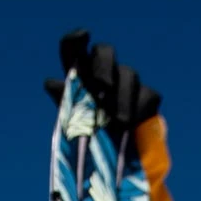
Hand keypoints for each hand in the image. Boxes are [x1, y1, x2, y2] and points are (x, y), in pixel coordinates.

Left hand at [43, 29, 161, 136]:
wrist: (118, 165)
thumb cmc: (90, 139)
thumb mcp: (73, 121)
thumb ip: (65, 100)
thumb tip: (51, 83)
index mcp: (80, 76)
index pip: (74, 50)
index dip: (76, 40)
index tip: (83, 36)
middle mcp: (104, 73)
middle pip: (104, 52)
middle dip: (104, 65)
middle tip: (102, 86)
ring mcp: (128, 83)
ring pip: (129, 74)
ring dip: (122, 97)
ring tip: (118, 121)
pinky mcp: (148, 98)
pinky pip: (147, 95)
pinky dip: (140, 109)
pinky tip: (134, 125)